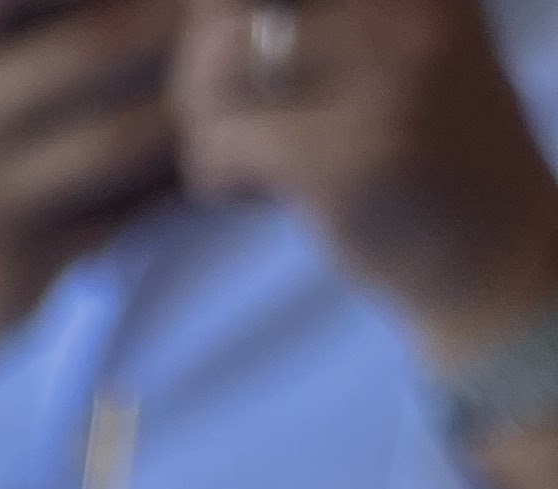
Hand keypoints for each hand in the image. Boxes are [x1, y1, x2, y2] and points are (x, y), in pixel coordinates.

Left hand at [173, 0, 557, 366]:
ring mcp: (385, 76)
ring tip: (246, 162)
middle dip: (200, 69)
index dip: (222, 18)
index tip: (243, 70)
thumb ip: (315, 24)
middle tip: (226, 122)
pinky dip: (216, 176)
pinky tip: (257, 195)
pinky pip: (225, 143)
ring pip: (219, 64)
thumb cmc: (425, 157)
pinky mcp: (352, 155)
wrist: (497, 254)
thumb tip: (202, 14)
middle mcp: (406, 7)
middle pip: (231, 5)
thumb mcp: (390, 54)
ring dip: (204, 124)